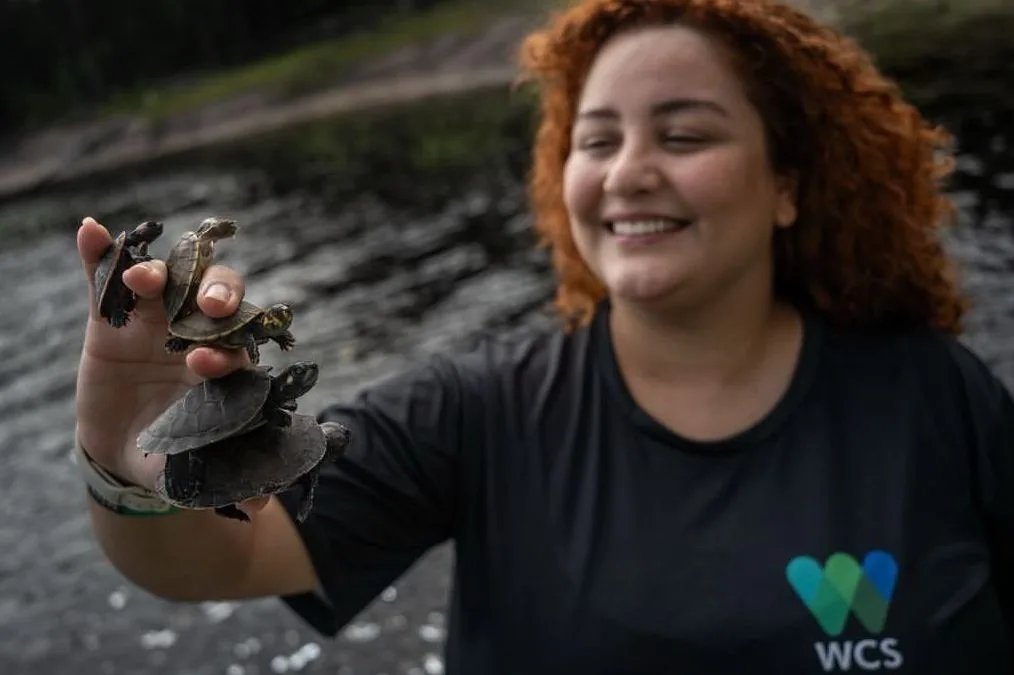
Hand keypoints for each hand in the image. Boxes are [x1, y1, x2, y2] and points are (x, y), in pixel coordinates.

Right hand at [74, 216, 268, 515]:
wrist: (128, 450)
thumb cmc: (176, 451)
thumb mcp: (197, 467)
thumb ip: (227, 477)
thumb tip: (260, 503)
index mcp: (228, 362)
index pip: (238, 344)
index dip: (228, 349)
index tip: (209, 366)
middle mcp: (198, 331)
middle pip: (216, 295)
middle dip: (217, 293)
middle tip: (209, 304)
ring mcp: (155, 319)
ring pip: (165, 282)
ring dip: (157, 273)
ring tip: (142, 278)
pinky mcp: (113, 317)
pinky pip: (106, 281)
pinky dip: (100, 256)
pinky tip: (90, 232)